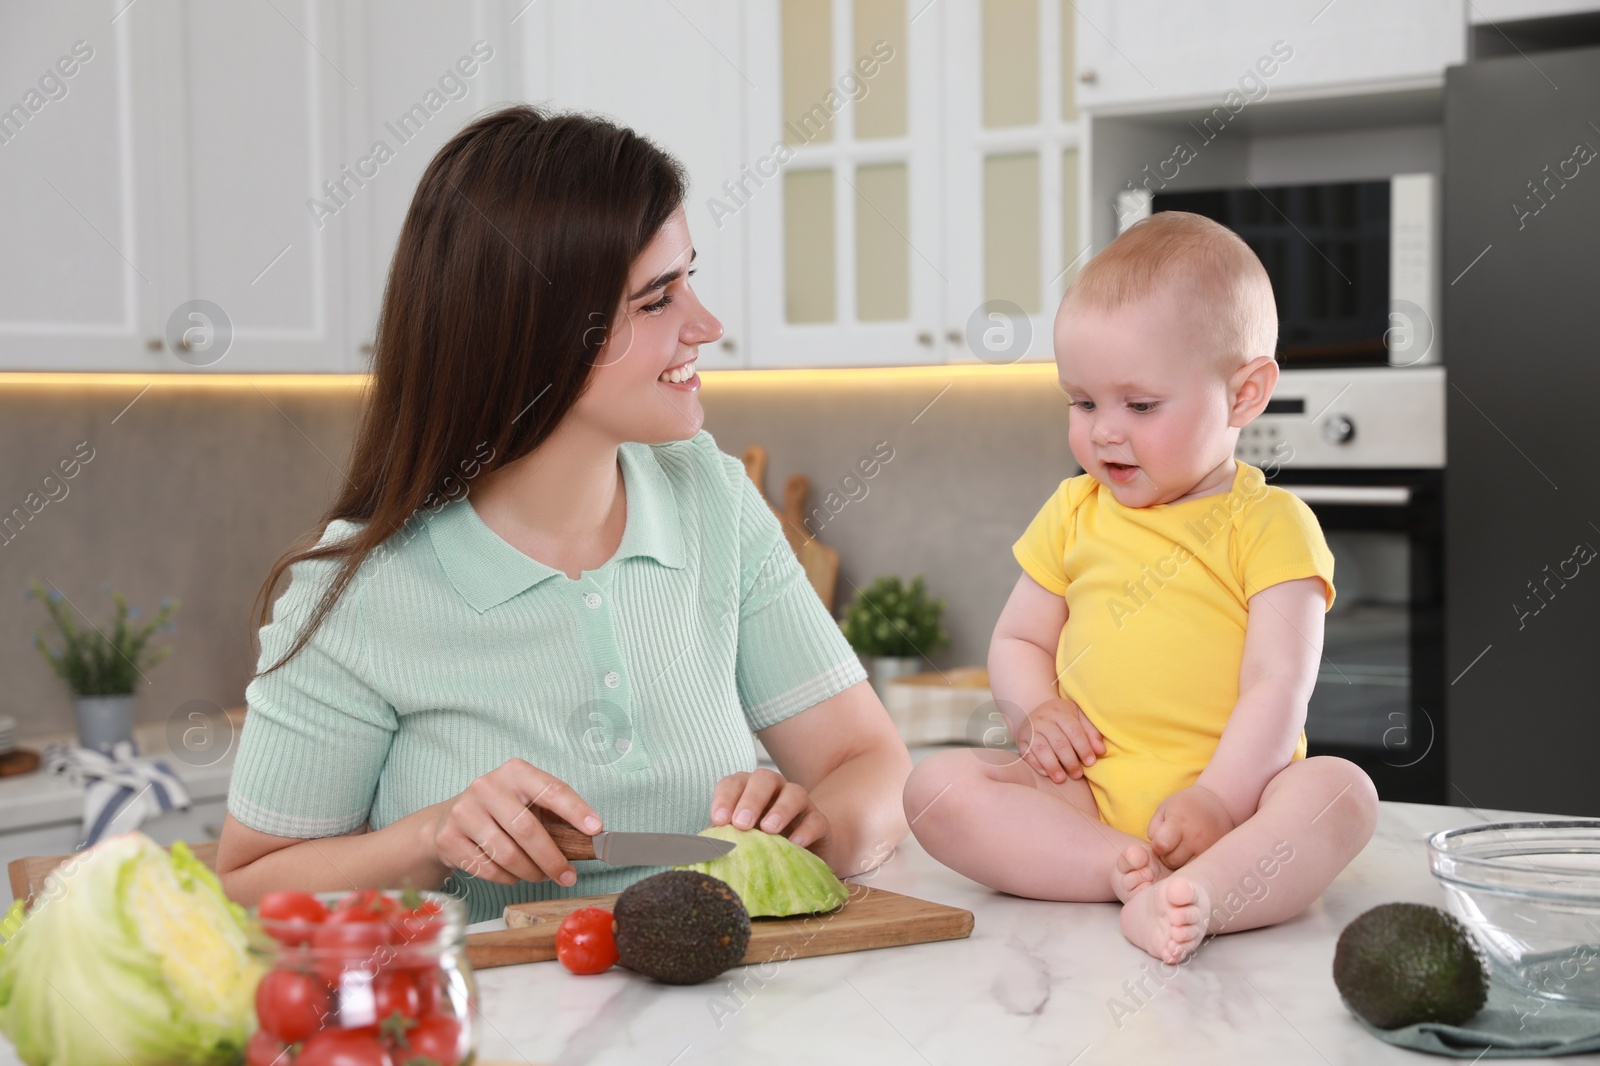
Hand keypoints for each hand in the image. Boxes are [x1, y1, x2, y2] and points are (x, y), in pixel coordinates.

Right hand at [429, 759, 603, 887]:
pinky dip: (507, 878)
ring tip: (540, 875)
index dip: (576, 810)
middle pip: (528, 830)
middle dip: (552, 859)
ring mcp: (464, 813)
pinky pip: (488, 869)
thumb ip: (555, 814)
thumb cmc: (500, 810)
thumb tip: (592, 836)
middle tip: (567, 876)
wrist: (448, 819)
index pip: (552, 789)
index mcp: (515, 772)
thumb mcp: (527, 801)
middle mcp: (487, 787)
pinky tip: (513, 874)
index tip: (595, 829)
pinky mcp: (449, 839)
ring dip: (530, 872)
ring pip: (507, 855)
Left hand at [710, 768, 830, 851]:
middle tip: (741, 823)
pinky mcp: (819, 822)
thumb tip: (701, 846)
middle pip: (764, 779)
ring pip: (794, 792)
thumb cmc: (760, 846)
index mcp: (748, 790)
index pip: (733, 783)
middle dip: (751, 799)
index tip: (718, 819)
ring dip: (780, 809)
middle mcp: (774, 790)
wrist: (798, 860)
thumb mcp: (739, 841)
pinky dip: (805, 830)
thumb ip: (722, 838)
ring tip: (768, 829)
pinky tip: (794, 843)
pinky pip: (816, 819)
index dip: (725, 797)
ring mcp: (800, 804)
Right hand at [1019, 696, 1105, 782]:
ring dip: (1052, 766)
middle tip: (1078, 774)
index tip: (1090, 763)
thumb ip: (1091, 733)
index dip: (1084, 748)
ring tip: (1061, 779)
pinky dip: (1038, 766)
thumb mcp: (1078, 718)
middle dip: (1070, 761)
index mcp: (1060, 711)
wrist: (1032, 710)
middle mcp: (1043, 719)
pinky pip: (1028, 755)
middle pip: (1059, 742)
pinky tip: (1047, 774)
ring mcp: (1030, 729)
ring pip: (1041, 749)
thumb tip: (1101, 751)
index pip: (1074, 730)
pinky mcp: (1021, 741)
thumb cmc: (1062, 718)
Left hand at [1147, 785, 1234, 867]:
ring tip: (1183, 846)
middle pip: (1171, 860)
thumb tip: (1156, 848)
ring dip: (1179, 861)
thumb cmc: (1185, 806)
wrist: (1218, 805)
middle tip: (1172, 843)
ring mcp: (1207, 848)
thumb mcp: (1164, 808)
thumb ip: (1154, 828)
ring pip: (1184, 868)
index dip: (1156, 845)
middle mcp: (1195, 837)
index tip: (1161, 838)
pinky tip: (1192, 851)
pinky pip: (1196, 869)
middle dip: (1166, 855)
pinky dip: (1191, 863)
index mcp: (1180, 822)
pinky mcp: (1215, 856)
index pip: (1161, 845)